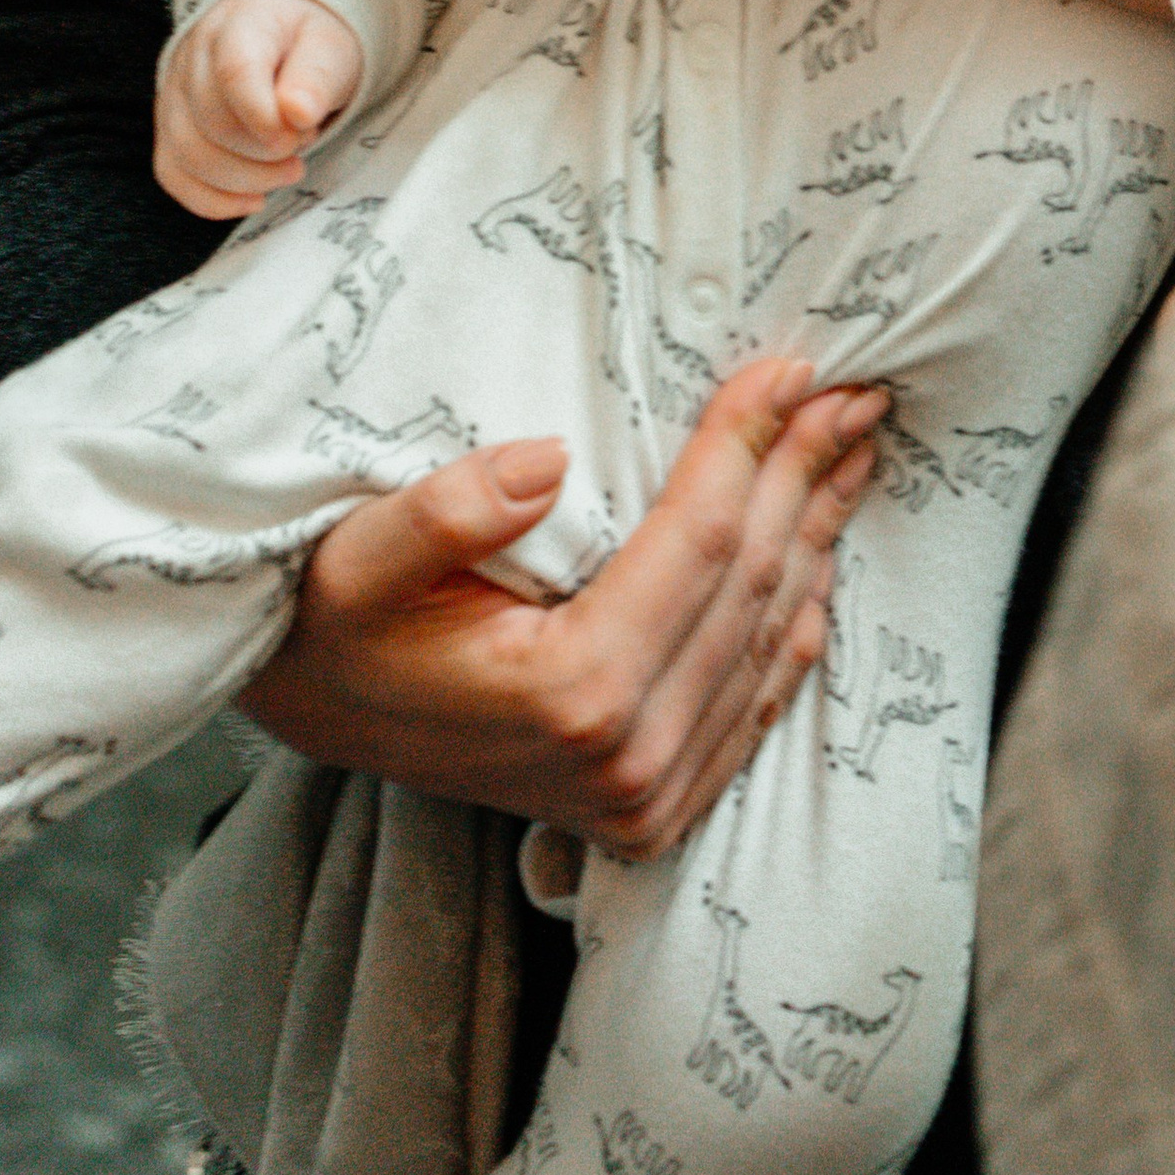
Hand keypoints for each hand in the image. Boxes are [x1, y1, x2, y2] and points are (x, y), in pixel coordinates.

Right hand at [156, 0, 363, 217]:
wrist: (281, 34)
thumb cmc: (305, 41)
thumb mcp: (330, 47)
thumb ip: (316, 77)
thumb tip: (297, 113)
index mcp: (240, 24)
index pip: (234, 72)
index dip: (263, 115)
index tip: (296, 136)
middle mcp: (194, 57)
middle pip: (213, 122)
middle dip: (267, 150)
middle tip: (305, 139)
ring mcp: (174, 95)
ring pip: (189, 155)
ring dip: (247, 179)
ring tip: (291, 168)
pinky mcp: (168, 130)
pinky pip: (173, 175)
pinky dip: (214, 200)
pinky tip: (255, 199)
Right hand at [236, 353, 886, 854]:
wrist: (321, 714)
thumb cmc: (338, 623)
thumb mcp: (355, 559)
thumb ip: (440, 514)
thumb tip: (546, 461)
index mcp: (570, 693)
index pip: (702, 541)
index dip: (752, 444)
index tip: (791, 366)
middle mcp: (626, 759)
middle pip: (753, 583)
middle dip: (806, 473)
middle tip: (853, 391)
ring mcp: (647, 796)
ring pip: (772, 636)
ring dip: (818, 530)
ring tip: (852, 446)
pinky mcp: (655, 808)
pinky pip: (759, 698)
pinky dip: (797, 610)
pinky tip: (819, 544)